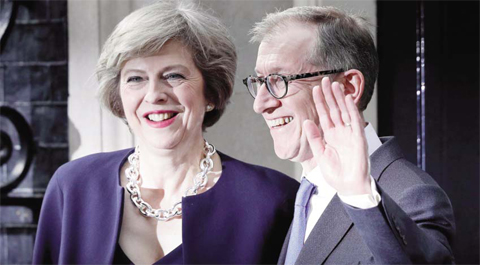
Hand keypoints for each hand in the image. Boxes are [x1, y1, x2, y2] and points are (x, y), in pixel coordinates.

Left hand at [303, 77, 369, 195]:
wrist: (348, 186)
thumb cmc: (335, 173)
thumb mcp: (320, 153)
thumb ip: (314, 137)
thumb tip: (307, 121)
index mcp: (330, 135)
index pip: (324, 115)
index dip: (320, 102)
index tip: (315, 89)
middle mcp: (340, 132)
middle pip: (334, 109)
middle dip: (330, 95)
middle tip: (325, 80)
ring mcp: (350, 134)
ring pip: (345, 111)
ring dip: (340, 98)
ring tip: (335, 85)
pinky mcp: (358, 138)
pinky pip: (355, 121)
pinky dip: (352, 109)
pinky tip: (347, 99)